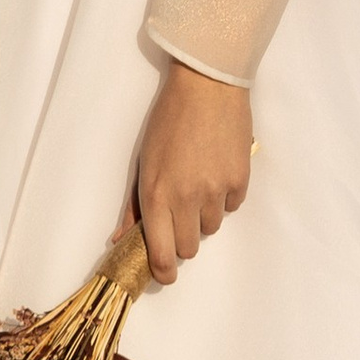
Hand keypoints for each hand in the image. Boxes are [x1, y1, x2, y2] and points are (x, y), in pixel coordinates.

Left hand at [121, 61, 253, 283]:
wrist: (206, 87)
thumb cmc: (167, 120)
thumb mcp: (142, 161)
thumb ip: (133, 205)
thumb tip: (120, 238)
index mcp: (156, 193)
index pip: (163, 253)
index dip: (162, 270)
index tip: (162, 272)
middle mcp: (187, 198)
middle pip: (189, 248)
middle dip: (182, 237)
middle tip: (177, 211)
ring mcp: (216, 192)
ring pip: (211, 228)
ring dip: (202, 214)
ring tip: (196, 179)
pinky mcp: (240, 183)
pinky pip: (232, 207)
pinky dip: (223, 197)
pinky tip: (215, 169)